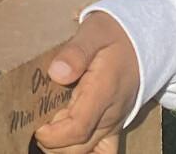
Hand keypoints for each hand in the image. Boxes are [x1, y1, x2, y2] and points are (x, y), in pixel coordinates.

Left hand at [34, 11, 139, 153]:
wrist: (142, 40)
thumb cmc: (113, 33)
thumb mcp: (93, 32)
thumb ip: (75, 53)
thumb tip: (56, 73)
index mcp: (102, 92)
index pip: (78, 127)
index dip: (54, 135)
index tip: (35, 128)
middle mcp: (110, 113)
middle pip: (81, 146)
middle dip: (53, 144)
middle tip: (32, 128)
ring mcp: (114, 121)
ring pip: (91, 151)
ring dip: (66, 149)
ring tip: (45, 132)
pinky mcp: (116, 123)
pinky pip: (105, 150)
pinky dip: (86, 152)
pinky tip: (66, 143)